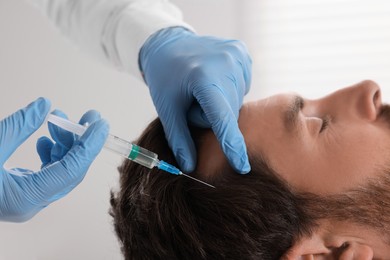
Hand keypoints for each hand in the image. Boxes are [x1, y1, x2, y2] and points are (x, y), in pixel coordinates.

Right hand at [0, 98, 108, 221]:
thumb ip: (18, 125)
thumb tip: (46, 104)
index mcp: (26, 197)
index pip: (71, 169)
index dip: (90, 145)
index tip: (102, 124)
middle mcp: (32, 203)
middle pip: (70, 170)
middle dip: (83, 142)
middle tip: (91, 117)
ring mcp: (27, 199)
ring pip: (60, 170)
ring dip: (65, 144)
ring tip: (60, 120)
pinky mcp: (22, 193)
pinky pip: (47, 172)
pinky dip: (51, 153)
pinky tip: (46, 137)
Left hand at [140, 27, 251, 172]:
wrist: (168, 45)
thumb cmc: (165, 78)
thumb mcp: (166, 109)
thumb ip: (179, 138)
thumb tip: (190, 166)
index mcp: (203, 77)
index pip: (222, 119)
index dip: (231, 145)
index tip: (242, 166)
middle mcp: (226, 62)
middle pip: (229, 112)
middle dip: (212, 116)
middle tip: (193, 101)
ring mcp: (236, 55)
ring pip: (236, 101)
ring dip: (220, 103)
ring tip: (202, 88)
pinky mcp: (242, 52)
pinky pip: (242, 86)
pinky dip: (228, 89)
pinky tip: (214, 79)